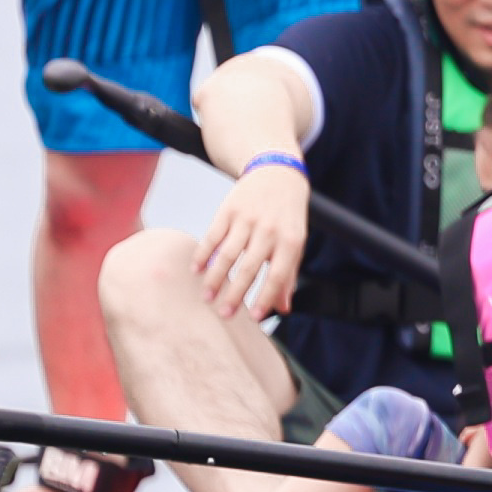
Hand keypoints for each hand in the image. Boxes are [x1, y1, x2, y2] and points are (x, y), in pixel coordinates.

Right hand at [197, 165, 309, 318]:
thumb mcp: (296, 242)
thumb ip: (288, 275)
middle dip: (236, 294)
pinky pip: (213, 236)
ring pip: (228, 254)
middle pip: (249, 268)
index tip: (255, 318)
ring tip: (206, 297)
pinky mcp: (229, 210)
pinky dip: (202, 254)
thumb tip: (283, 309)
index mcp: (290, 241)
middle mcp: (269, 230)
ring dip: (215, 278)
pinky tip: (195, 270)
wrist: (277, 173)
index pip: (277, 275)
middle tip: (224, 314)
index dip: (266, 298)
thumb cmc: (287, 217)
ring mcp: (247, 219)